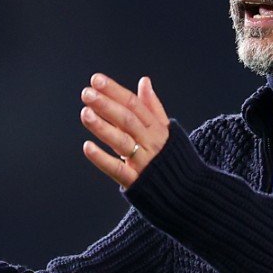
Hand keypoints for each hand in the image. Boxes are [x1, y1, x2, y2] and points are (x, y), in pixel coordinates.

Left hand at [80, 74, 170, 188]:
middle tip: (87, 93)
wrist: (188, 192)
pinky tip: (87, 146)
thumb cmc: (173, 158)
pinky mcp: (135, 181)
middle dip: (107, 105)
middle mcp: (151, 143)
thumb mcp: (166, 129)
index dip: (115, 91)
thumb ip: (152, 106)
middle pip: (128, 120)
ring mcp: (143, 162)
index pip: (134, 105)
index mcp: (157, 128)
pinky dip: (102, 159)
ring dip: (103, 127)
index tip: (96, 79)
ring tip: (85, 113)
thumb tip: (144, 81)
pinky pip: (118, 170)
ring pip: (122, 142)